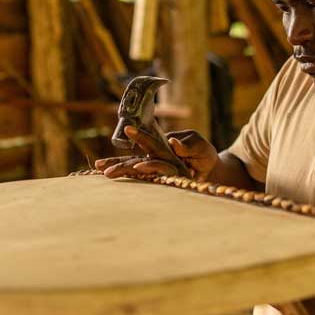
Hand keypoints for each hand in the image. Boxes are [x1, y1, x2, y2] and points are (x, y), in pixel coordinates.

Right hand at [94, 127, 217, 179]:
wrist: (211, 170)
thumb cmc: (204, 154)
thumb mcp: (200, 146)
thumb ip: (188, 144)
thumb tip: (172, 142)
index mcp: (163, 146)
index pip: (149, 142)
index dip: (139, 136)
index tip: (128, 129)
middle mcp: (156, 158)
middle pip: (135, 160)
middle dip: (120, 163)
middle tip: (103, 166)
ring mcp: (157, 171)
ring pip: (136, 171)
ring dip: (122, 172)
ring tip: (106, 173)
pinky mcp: (161, 182)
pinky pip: (148, 183)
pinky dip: (137, 183)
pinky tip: (124, 184)